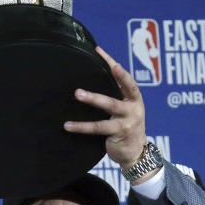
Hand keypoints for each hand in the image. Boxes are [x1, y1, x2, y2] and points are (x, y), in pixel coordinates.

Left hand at [65, 46, 147, 171]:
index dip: (112, 64)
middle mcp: (134, 106)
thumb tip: (94, 76)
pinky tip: (68, 126)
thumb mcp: (125, 109)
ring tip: (78, 94)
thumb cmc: (126, 127)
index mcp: (134, 98)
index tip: (98, 51)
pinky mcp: (120, 132)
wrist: (135, 153)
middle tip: (93, 69)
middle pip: (120, 89)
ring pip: (109, 107)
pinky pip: (99, 128)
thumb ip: (116, 95)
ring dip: (93, 99)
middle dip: (110, 77)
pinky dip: (82, 127)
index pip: (124, 77)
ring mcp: (128, 120)